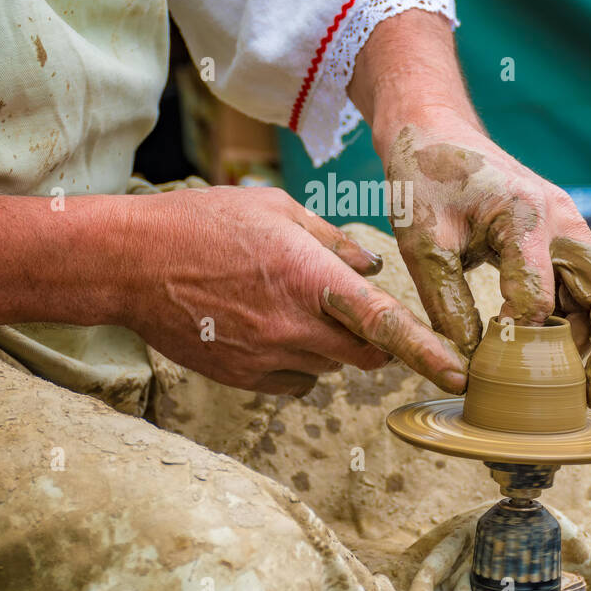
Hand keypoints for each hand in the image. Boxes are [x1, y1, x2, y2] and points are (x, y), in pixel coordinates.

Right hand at [0, 186, 468, 397]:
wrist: (130, 264)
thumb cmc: (202, 222)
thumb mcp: (275, 209)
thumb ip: (332, 240)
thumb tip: (372, 268)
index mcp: (310, 278)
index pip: (385, 325)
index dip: (428, 353)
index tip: (460, 374)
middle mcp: (294, 326)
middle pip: (366, 356)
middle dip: (375, 341)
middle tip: (352, 311)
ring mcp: (266, 357)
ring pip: (329, 368)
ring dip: (330, 347)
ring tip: (290, 307)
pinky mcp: (242, 377)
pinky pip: (293, 381)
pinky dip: (296, 363)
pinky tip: (265, 328)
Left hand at [348, 9, 590, 407]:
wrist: (433, 130)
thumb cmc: (424, 178)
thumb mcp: (421, 242)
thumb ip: (445, 302)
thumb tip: (470, 361)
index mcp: (526, 216)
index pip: (539, 294)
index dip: (523, 340)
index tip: (501, 373)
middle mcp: (561, 220)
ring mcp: (566, 225)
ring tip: (586, 390)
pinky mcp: (559, 234)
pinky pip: (584, 283)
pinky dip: (582, 320)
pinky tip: (564, 357)